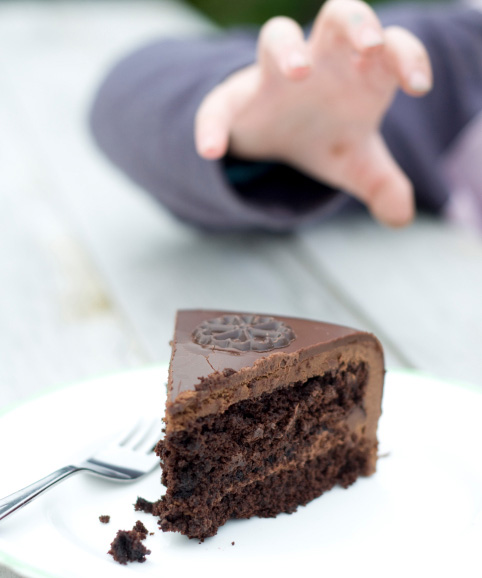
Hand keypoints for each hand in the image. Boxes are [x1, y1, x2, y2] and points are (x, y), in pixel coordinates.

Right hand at [195, 0, 431, 226]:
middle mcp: (319, 63)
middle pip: (339, 16)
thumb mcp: (356, 164)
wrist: (279, 136)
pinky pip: (219, 105)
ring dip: (287, 48)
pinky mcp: (237, 99)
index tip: (418, 87)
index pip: (390, 48)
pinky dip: (213, 124)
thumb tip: (400, 218)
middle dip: (356, 24)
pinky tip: (211, 152)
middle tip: (369, 45)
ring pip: (276, 36)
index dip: (407, 58)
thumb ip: (382, 184)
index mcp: (357, 73)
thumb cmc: (326, 136)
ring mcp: (274, 76)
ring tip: (298, 72)